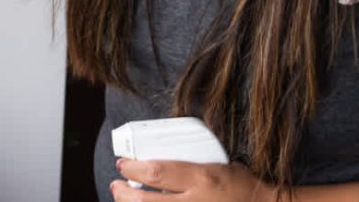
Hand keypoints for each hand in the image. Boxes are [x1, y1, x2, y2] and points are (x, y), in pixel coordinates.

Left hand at [112, 158, 272, 200]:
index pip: (156, 172)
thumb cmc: (242, 186)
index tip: (123, 164)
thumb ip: (188, 164)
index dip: (133, 168)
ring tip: (122, 198)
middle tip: (116, 185)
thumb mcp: (216, 164)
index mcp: (201, 179)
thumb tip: (155, 159)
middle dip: (124, 193)